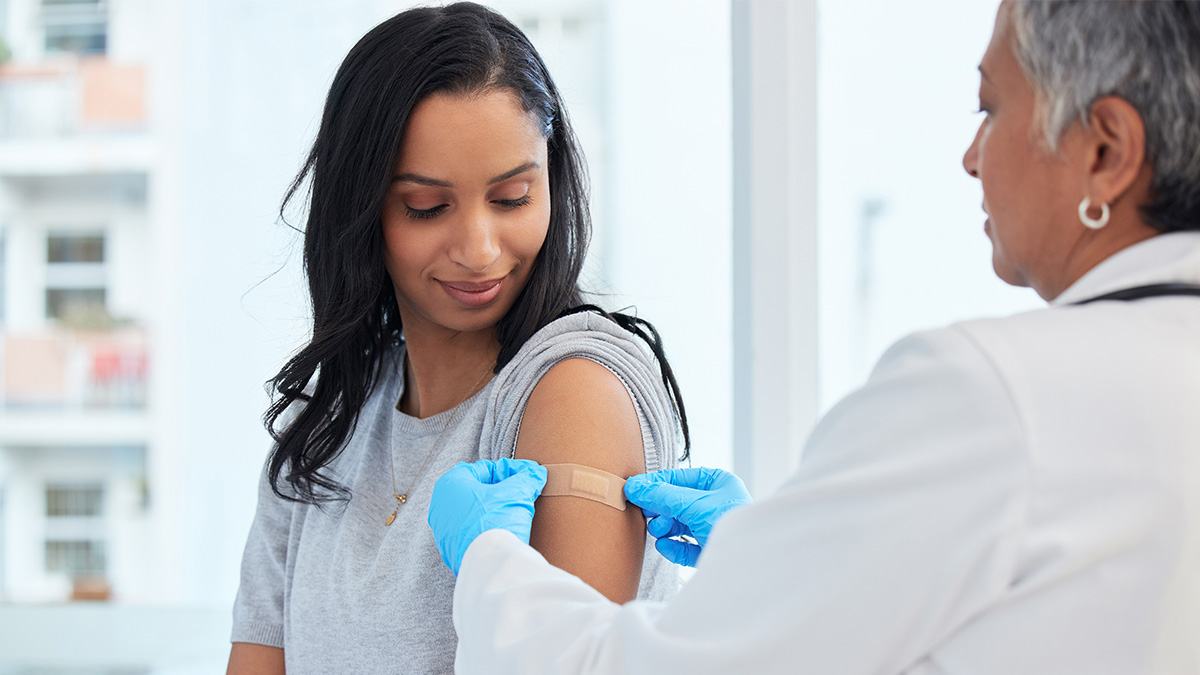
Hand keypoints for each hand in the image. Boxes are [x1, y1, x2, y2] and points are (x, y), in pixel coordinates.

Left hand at [428, 458, 547, 575]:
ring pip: (474, 512)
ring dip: (493, 510)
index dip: (510, 471)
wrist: (489, 566)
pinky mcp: (450, 550)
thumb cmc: (496, 523)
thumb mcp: (517, 494)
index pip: (485, 468)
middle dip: (501, 491)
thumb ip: (527, 479)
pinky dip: (486, 528)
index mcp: (451, 483)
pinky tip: (503, 532)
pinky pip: (471, 532)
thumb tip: (536, 473)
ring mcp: (443, 530)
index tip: (527, 476)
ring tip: (514, 513)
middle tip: (522, 494)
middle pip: (478, 490)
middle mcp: (441, 504)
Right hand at [623, 467, 751, 566]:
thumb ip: (662, 496)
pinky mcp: (709, 550)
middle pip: (676, 502)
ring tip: (657, 531)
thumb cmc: (732, 525)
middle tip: (645, 514)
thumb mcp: (694, 505)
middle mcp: (716, 503)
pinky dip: (673, 547)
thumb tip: (635, 487)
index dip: (655, 484)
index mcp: (718, 483)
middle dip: (660, 510)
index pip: (679, 479)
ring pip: (679, 524)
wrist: (752, 564)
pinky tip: (665, 546)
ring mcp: (712, 527)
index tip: (633, 490)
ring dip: (664, 528)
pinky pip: (685, 546)